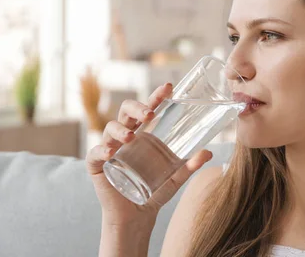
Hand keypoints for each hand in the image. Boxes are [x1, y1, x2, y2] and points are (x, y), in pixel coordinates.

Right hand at [86, 83, 212, 224]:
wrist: (137, 216)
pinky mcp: (98, 166)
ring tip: (132, 137)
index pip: (148, 109)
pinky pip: (95, 154)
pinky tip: (110, 153)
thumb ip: (190, 166)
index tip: (168, 87)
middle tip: (150, 114)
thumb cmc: (154, 192)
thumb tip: (209, 152)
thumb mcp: (176, 178)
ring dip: (120, 129)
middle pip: (127, 111)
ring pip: (110, 128)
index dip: (156, 96)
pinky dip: (101, 150)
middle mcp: (126, 137)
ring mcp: (110, 149)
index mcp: (144, 134)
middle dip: (137, 107)